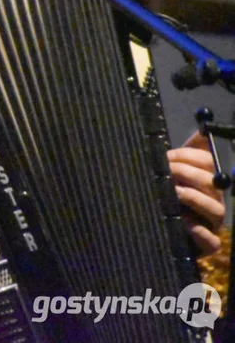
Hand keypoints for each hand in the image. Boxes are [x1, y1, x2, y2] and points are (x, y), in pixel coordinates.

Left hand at [167, 132, 225, 254]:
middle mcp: (214, 199)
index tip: (167, 155)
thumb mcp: (175, 173)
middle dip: (187, 172)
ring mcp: (212, 223)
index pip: (207, 161)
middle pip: (211, 183)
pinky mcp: (207, 244)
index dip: (187, 155)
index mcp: (207, 180)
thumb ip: (187, 153)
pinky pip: (212, 241)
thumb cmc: (169, 197)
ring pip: (216, 209)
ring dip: (194, 197)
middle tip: (167, 170)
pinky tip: (186, 223)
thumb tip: (201, 131)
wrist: (160, 229)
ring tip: (175, 192)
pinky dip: (201, 233)